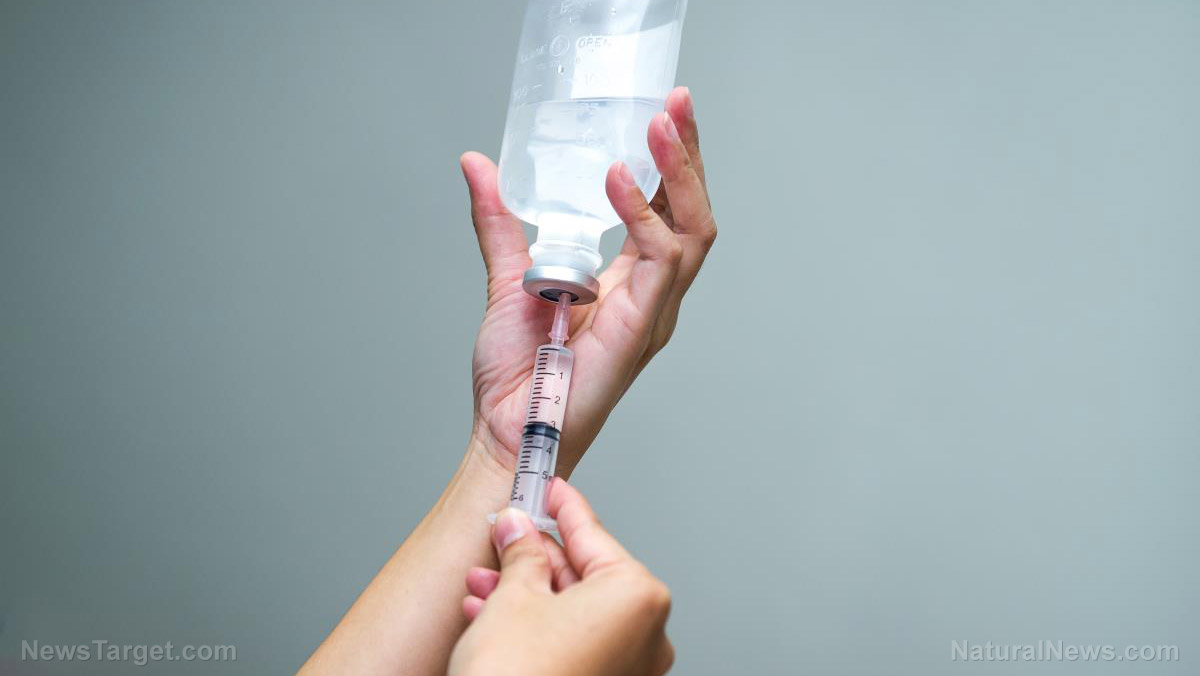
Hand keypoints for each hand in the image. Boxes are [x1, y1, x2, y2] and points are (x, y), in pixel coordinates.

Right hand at [449, 479, 673, 675]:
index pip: (593, 534)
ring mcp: (629, 668)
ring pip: (572, 611)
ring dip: (524, 593)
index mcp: (638, 597)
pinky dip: (535, 625)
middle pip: (584, 575)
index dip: (564, 506)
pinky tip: (492, 614)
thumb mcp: (513, 598)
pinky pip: (572, 642)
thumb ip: (520, 553)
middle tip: (503, 534)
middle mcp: (646, 635)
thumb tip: (516, 526)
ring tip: (482, 582)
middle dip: (533, 558)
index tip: (549, 487)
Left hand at [461, 86, 715, 473]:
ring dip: (680, 172)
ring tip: (657, 125)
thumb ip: (501, 223)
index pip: (666, 207)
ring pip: (692, 228)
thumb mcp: (509, 278)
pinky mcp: (642, 324)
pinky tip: (619, 179)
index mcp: (630, 279)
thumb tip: (478, 164)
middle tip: (675, 101)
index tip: (662, 108)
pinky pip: (661, 260)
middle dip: (688, 152)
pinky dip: (644, 216)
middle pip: (692, 210)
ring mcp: (653, 309)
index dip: (671, 158)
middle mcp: (652, 291)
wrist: (508, 427)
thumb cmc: (516, 371)